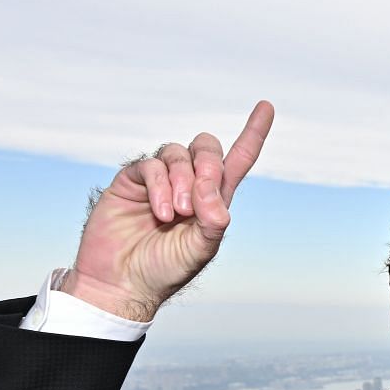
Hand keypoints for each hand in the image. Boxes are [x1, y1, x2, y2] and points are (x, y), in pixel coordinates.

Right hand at [62, 101, 274, 320]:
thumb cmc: (164, 270)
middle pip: (206, 148)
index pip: (237, 159)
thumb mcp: (201, 250)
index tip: (267, 106)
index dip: (252, 133)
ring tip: (176, 215)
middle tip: (201, 197)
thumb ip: (213, 222)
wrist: (123, 282)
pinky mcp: (132, 181)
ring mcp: (159, 180)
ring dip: (181, 181)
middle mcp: (187, 184)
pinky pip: (151, 166)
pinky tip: (162, 212)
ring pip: (178, 154)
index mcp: (212, 200)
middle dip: (208, 165)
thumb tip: (213, 194)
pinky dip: (160, 186)